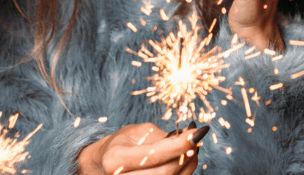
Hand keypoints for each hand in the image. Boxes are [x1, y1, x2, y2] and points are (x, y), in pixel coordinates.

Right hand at [78, 123, 206, 174]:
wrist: (106, 162)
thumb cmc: (124, 144)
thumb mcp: (139, 133)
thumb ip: (163, 137)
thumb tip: (191, 136)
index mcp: (115, 159)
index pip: (154, 155)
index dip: (180, 144)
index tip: (197, 131)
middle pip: (165, 173)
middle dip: (186, 155)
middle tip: (196, 139)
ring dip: (188, 164)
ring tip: (192, 147)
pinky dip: (184, 171)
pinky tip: (186, 158)